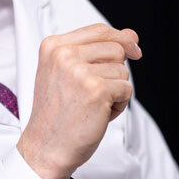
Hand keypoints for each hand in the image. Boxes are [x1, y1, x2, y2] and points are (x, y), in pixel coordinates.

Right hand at [17, 23, 141, 178]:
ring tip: (93, 106)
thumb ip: (98, 51)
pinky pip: (127, 89)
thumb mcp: (69, 74)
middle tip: (95, 93)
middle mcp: (64, 54)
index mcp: (53, 46)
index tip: (133, 51)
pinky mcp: (96, 90)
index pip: (99, 30)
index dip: (121, 39)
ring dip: (116, 91)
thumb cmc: (56, 115)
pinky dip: (119, 105)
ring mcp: (79, 71)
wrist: (46, 148)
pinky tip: (99, 115)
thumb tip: (132, 35)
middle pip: (115, 48)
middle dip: (115, 71)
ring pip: (123, 70)